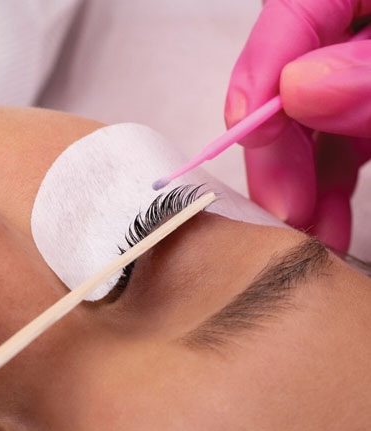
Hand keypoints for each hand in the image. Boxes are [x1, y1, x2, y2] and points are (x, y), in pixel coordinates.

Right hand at [224, 0, 370, 250]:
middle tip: (279, 207)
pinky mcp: (362, 109)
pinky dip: (328, 186)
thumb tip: (299, 89)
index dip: (258, 71)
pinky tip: (324, 220)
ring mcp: (353, 75)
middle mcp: (348, 33)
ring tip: (304, 235)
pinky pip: (337, 145)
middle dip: (279, 153)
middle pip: (290, 86)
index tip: (243, 126)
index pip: (292, 13)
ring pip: (310, 127)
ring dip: (303, 186)